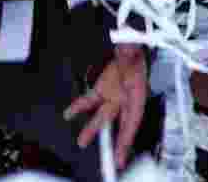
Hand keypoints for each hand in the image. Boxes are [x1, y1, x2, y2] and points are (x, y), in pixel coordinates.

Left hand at [64, 43, 148, 170]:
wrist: (128, 47)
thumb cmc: (134, 52)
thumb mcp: (132, 52)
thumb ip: (129, 54)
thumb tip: (126, 50)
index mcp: (137, 94)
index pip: (133, 120)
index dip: (127, 139)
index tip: (122, 156)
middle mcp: (125, 99)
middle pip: (118, 123)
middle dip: (115, 142)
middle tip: (112, 160)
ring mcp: (113, 96)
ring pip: (102, 115)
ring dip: (92, 128)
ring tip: (83, 142)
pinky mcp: (102, 90)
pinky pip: (90, 100)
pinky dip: (79, 107)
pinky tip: (70, 113)